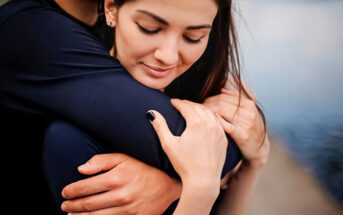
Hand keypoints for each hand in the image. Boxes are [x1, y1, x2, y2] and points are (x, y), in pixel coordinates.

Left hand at [61, 153, 181, 214]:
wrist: (167, 185)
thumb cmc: (143, 169)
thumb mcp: (124, 158)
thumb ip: (101, 161)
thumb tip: (80, 169)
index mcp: (117, 177)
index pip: (85, 187)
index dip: (71, 191)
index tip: (65, 192)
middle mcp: (121, 195)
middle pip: (88, 205)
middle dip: (72, 206)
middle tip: (64, 205)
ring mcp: (127, 210)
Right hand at [148, 99, 227, 194]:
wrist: (203, 180)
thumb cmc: (184, 163)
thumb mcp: (168, 144)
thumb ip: (160, 126)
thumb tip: (151, 112)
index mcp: (196, 123)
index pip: (186, 106)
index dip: (178, 102)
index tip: (172, 101)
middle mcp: (210, 124)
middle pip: (198, 107)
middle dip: (188, 104)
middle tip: (180, 103)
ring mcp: (219, 131)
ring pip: (210, 112)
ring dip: (200, 108)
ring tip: (192, 109)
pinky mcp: (224, 139)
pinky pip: (218, 122)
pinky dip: (211, 116)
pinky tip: (207, 119)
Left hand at [203, 87, 269, 168]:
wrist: (260, 149)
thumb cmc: (249, 129)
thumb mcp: (247, 112)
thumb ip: (235, 100)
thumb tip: (222, 90)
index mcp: (248, 104)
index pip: (223, 96)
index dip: (209, 99)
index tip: (201, 104)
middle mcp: (248, 111)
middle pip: (220, 102)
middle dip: (206, 105)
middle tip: (196, 110)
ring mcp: (246, 123)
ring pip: (220, 111)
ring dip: (207, 113)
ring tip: (199, 117)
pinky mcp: (243, 136)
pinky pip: (225, 126)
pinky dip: (214, 123)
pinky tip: (206, 126)